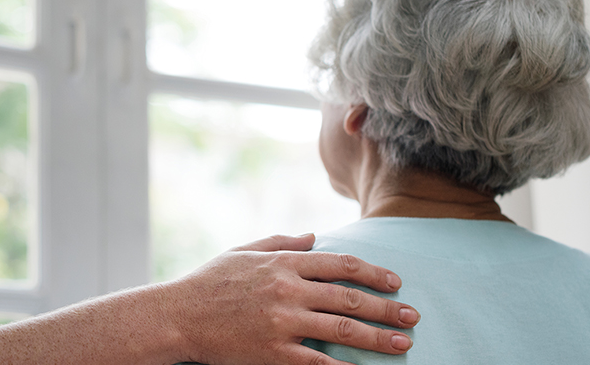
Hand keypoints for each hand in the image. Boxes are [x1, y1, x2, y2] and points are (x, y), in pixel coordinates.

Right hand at [166, 233, 418, 364]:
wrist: (177, 316)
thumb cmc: (208, 282)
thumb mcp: (243, 252)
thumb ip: (281, 242)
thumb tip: (314, 236)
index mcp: (283, 263)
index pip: (340, 265)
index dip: (373, 272)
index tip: (394, 282)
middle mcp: (287, 290)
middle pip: (349, 297)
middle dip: (386, 307)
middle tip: (412, 316)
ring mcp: (282, 322)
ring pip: (342, 329)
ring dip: (378, 338)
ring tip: (403, 344)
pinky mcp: (273, 352)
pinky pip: (318, 362)